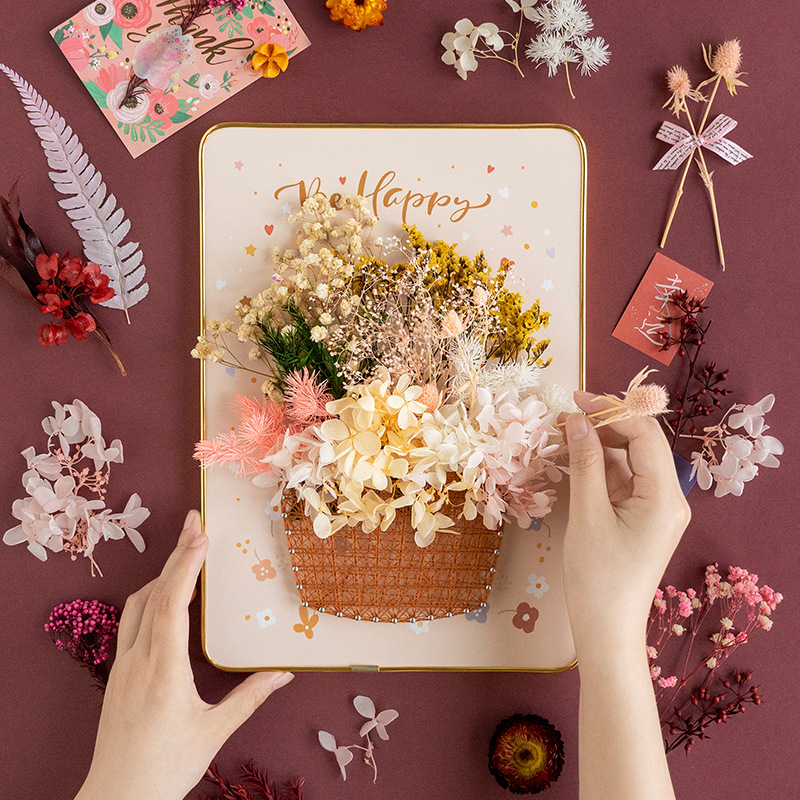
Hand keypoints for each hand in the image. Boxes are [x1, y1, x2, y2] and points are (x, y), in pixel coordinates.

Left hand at [75, 511, 293, 799]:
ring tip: (185, 553)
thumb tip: (282, 674)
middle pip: (153, 594)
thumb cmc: (165, 768)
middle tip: (194, 521)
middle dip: (176, 554)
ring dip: (161, 574)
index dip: (185, 565)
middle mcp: (137, 660)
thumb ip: (248, 698)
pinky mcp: (117, 675)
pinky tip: (164, 597)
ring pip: (137, 605)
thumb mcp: (213, 732)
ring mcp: (122, 666)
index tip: (199, 535)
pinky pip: (131, 622)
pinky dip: (151, 597)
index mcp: (162, 671)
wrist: (116, 798)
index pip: (171, 604)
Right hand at [561, 392, 690, 656]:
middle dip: (604, 426)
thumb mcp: (587, 515)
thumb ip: (585, 463)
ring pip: (630, 460)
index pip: (645, 435)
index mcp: (665, 497)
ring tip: (563, 436)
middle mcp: (669, 498)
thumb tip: (578, 421)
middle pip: (640, 444)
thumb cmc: (598, 576)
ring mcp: (657, 508)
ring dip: (598, 445)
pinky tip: (573, 459)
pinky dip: (599, 467)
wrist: (606, 627)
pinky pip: (623, 480)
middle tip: (563, 419)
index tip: (574, 401)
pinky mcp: (642, 517)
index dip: (611, 411)